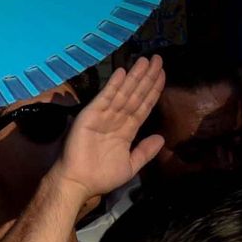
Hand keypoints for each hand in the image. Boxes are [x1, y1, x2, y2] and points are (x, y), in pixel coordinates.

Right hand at [51, 56, 165, 200]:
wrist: (78, 182)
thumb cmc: (102, 176)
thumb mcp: (131, 165)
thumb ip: (145, 151)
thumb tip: (161, 138)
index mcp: (127, 130)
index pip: (144, 106)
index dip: (153, 90)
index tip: (163, 74)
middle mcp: (117, 119)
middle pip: (136, 95)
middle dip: (147, 77)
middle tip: (159, 59)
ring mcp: (104, 116)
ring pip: (124, 93)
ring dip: (135, 77)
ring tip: (146, 61)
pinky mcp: (91, 115)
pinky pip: (105, 98)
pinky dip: (113, 85)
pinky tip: (122, 72)